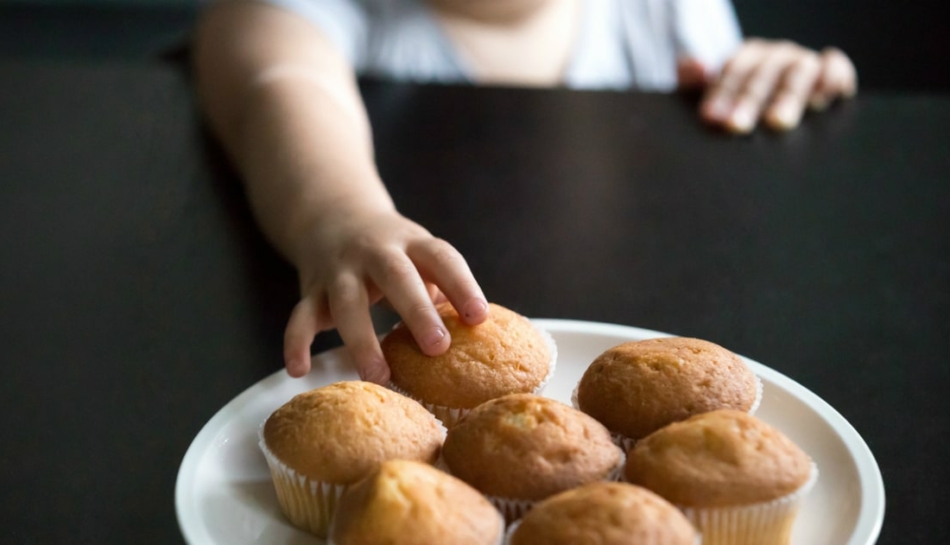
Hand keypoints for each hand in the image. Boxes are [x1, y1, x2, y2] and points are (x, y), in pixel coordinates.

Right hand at [282, 209, 488, 383]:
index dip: (463, 286)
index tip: (479, 318)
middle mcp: (376, 251)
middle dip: (417, 311)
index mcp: (412, 243)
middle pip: (396, 277)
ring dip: (362, 339)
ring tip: (378, 375)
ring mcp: (340, 269)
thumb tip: (472, 341)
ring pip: (348, 302)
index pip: (442, 258)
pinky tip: (299, 370)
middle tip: (438, 348)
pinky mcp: (312, 288)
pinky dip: (296, 342)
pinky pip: (300, 315)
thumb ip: (440, 290)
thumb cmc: (394, 252)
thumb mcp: (420, 256)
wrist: (333, 214)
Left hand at [681, 39, 856, 132]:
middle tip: (737, 126)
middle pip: (762, 75)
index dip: (721, 93)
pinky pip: (835, 67)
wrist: (772, 110)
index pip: (732, 72)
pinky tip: (826, 96)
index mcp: (746, 59)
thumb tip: (695, 65)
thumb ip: (694, 82)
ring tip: (777, 122)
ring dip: (787, 96)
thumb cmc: (740, 108)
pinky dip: (833, 76)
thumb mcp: (714, 97)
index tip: (711, 117)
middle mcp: (775, 57)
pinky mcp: (831, 73)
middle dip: (749, 101)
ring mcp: (803, 63)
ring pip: (797, 72)